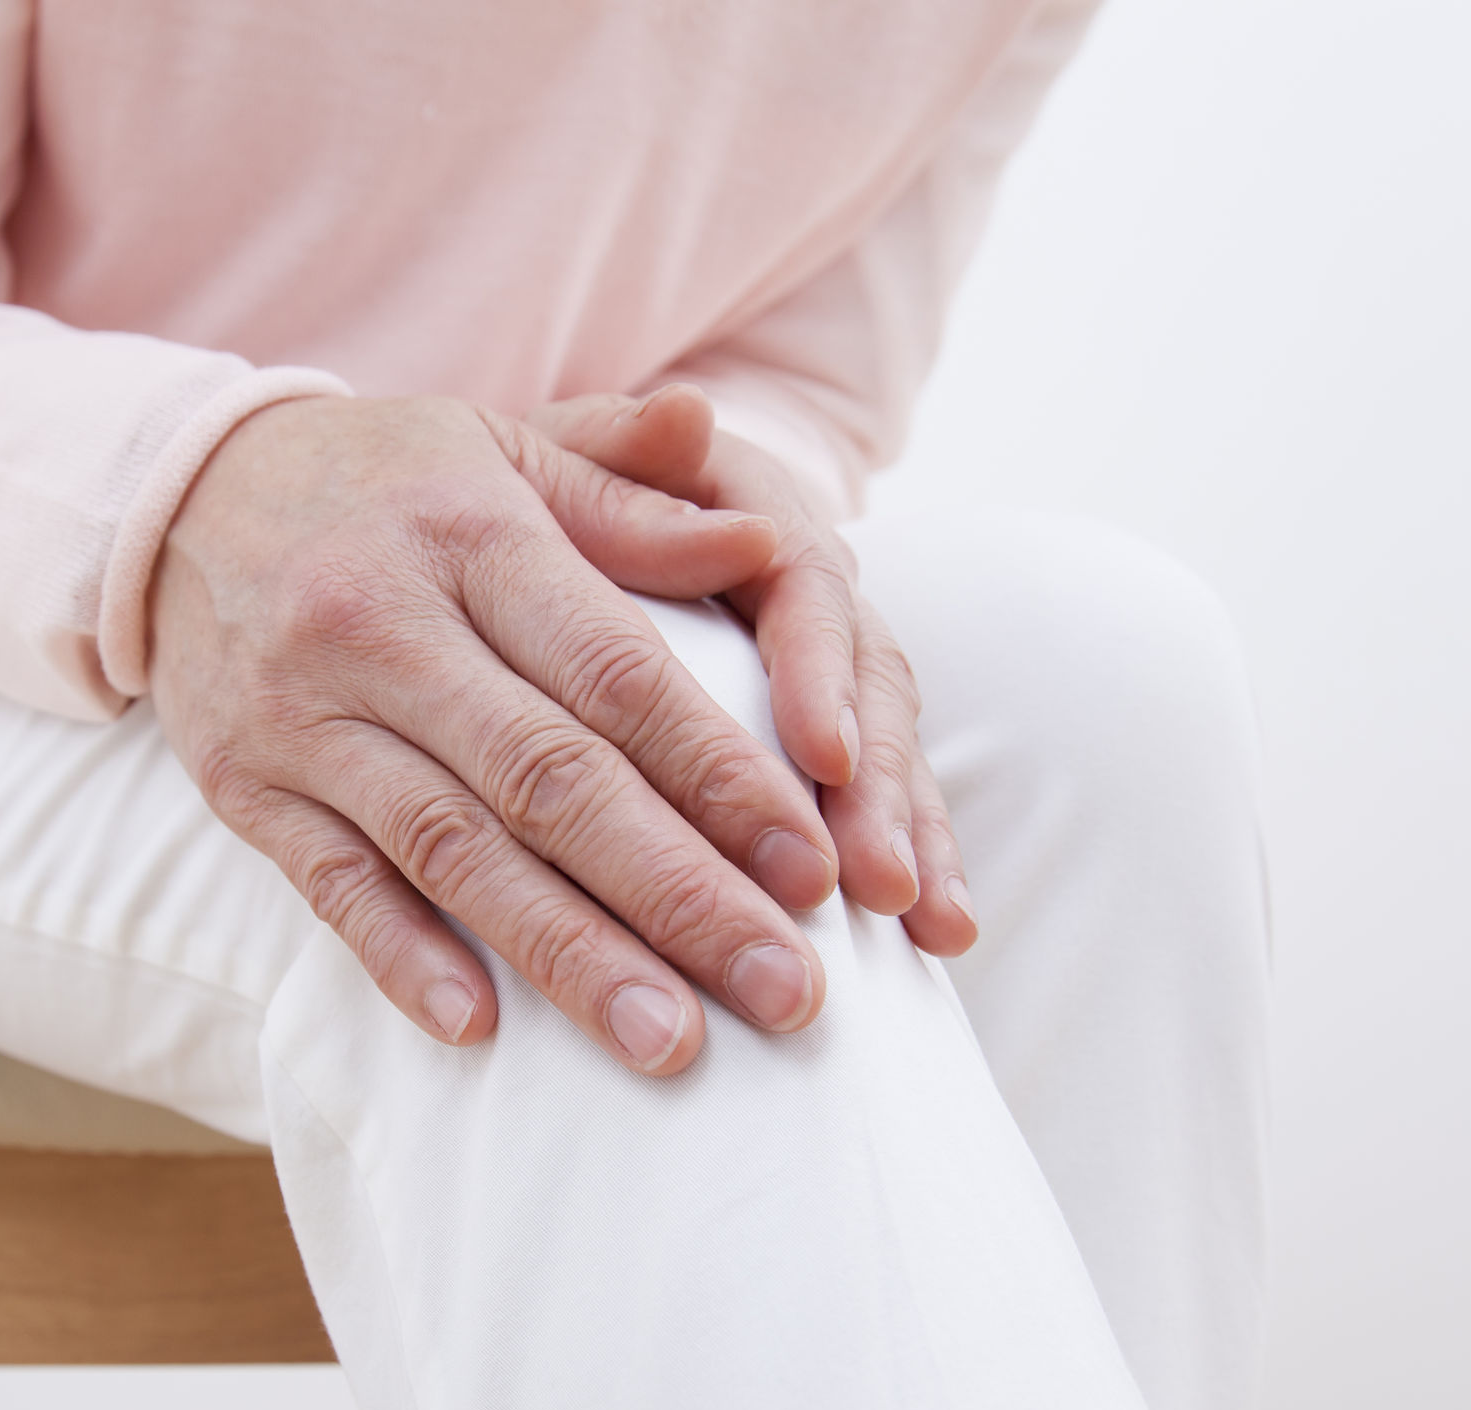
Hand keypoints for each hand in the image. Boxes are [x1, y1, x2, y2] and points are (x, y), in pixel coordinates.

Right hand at [149, 393, 840, 1073]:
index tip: (813, 871)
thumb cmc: (388, 482)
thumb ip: (635, 500)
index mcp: (470, 534)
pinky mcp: (243, 788)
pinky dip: (404, 958)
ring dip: (568, 957)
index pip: (615, 673)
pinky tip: (481, 1031)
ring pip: (452, 851)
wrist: (178, 496)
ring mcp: (302, 716)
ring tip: (670, 1044)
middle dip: (679, 897)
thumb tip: (766, 546)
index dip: (719, 778)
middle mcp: (380, 627)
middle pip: (550, 781)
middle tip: (786, 993)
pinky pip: (330, 886)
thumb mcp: (508, 447)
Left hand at [529, 386, 976, 955]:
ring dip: (910, 834)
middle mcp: (804, 580)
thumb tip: (684, 413)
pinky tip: (941, 936)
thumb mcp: (551, 466)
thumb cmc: (529, 501)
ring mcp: (823, 656)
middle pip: (867, 679)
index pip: (805, 583)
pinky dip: (914, 860)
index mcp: (747, 506)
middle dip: (879, 787)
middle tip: (880, 879)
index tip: (824, 754)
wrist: (543, 514)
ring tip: (925, 921)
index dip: (819, 671)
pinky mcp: (824, 726)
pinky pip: (879, 793)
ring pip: (887, 743)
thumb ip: (610, 455)